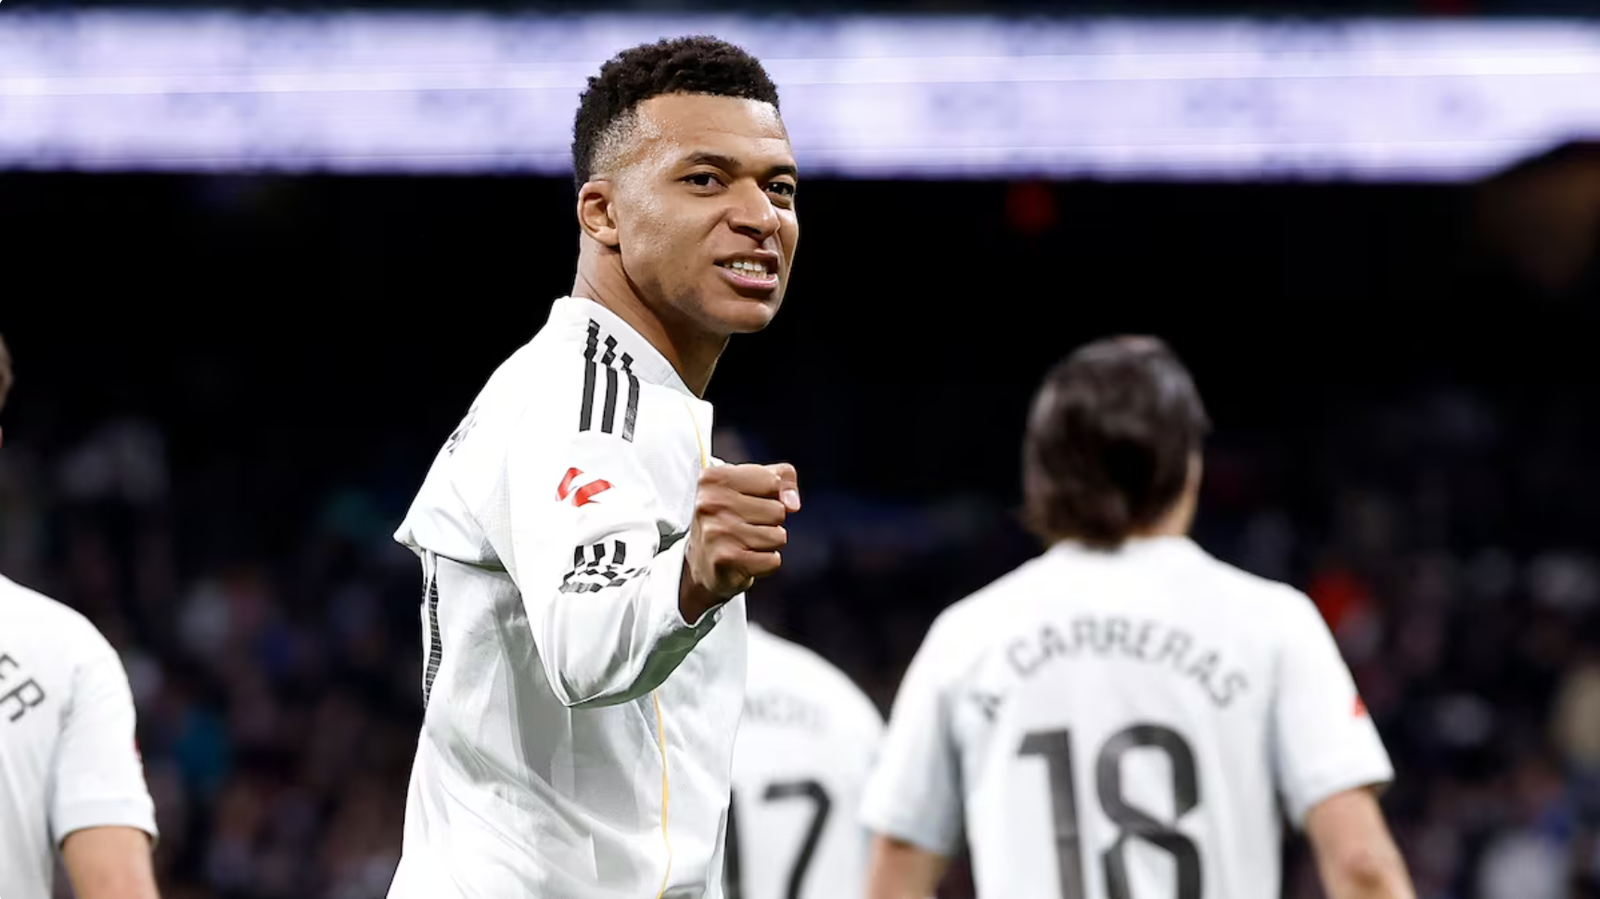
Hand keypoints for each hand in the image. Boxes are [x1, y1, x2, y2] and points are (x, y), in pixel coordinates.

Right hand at [681, 462, 800, 619]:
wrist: (702, 560)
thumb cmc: (731, 515)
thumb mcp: (752, 483)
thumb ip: (782, 477)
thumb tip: (793, 503)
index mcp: (715, 477)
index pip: (773, 481)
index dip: (772, 495)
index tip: (752, 501)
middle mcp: (711, 503)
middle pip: (778, 511)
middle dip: (771, 522)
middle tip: (746, 526)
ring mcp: (717, 532)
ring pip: (778, 537)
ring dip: (768, 543)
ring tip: (745, 542)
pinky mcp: (726, 559)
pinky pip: (773, 560)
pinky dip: (765, 563)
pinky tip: (746, 559)